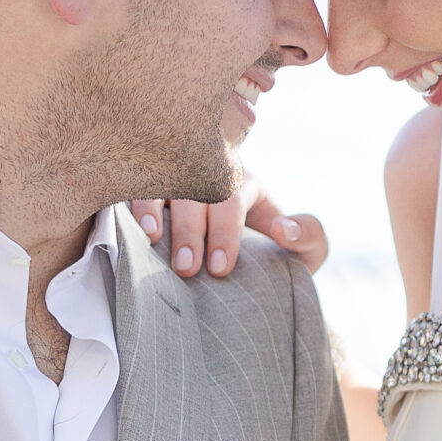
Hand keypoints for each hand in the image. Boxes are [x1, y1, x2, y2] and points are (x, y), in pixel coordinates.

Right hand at [129, 190, 327, 278]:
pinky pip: (134, 182)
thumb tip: (287, 230)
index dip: (226, 232)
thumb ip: (311, 238)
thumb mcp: (302, 249)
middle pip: (196, 188)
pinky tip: (130, 224)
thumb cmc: (270, 254)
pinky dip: (132, 200)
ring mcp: (172, 173)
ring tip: (151, 240)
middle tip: (187, 269)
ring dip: (155, 207)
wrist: (239, 259)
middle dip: (191, 228)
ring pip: (163, 177)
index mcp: (243, 182)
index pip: (233, 197)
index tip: (219, 269)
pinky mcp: (146, 183)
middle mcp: (205, 171)